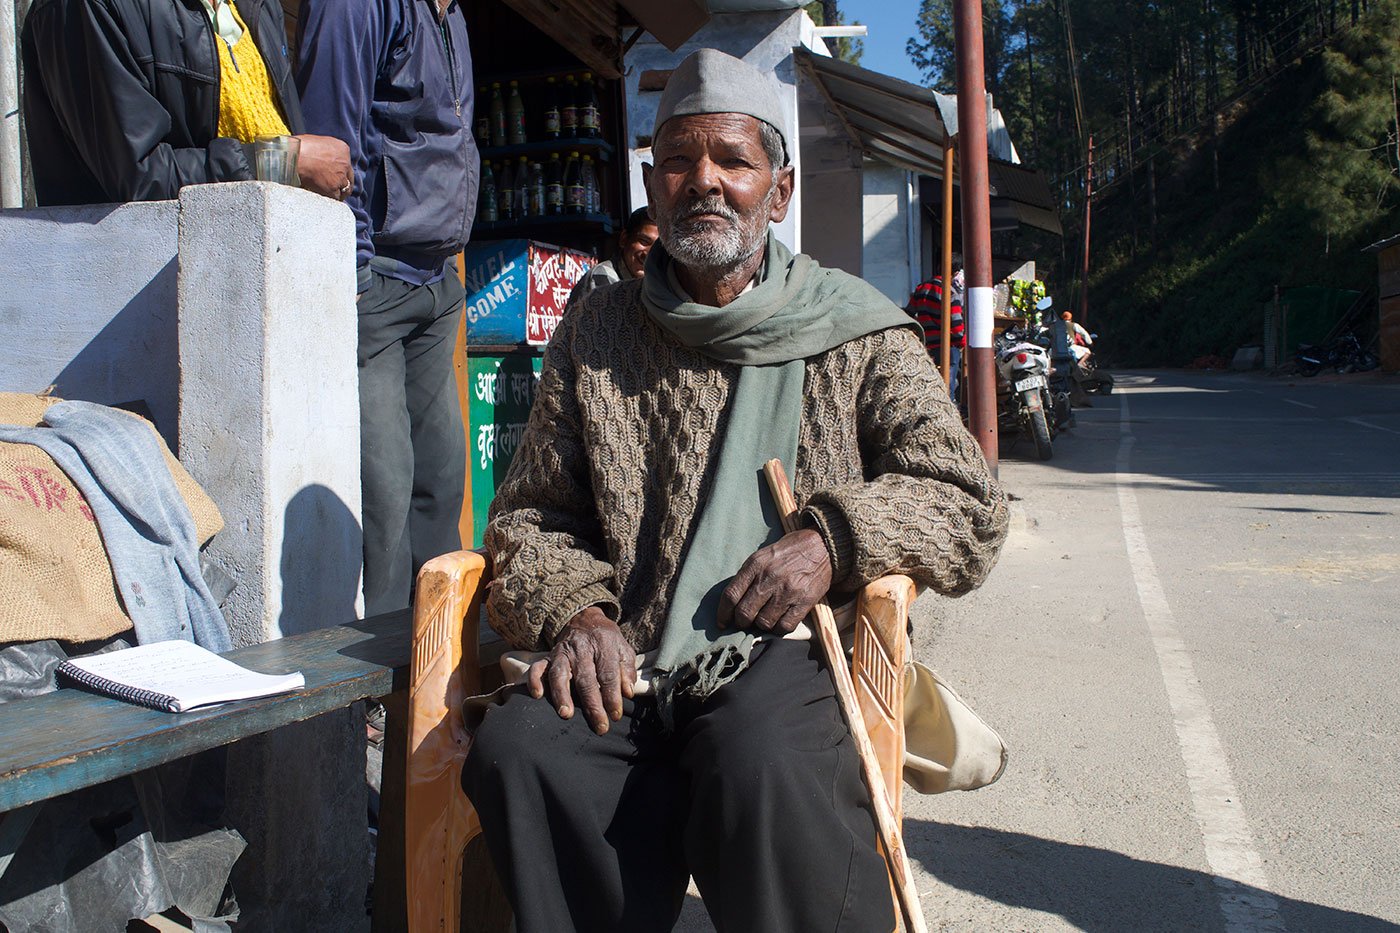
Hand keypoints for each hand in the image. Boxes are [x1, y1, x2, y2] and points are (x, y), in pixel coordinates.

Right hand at [293, 134, 351, 199]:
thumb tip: (321, 159)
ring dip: (338, 192)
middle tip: (336, 189)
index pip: (346, 163)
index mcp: (342, 148)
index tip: (335, 175)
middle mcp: (345, 162)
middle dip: (342, 183)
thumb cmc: (297, 148)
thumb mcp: (317, 143)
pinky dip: (330, 198)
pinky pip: (336, 197)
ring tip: (330, 196)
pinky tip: (325, 198)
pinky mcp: (333, 187)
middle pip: (348, 177)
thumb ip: (324, 152)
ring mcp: (340, 175)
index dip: (341, 171)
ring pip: (345, 189)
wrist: (291, 156)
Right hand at [527, 607, 636, 733]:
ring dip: (562, 695)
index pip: (608, 674)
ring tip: (566, 714)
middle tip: (599, 725)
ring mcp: (562, 652)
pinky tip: (537, 695)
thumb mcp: (623, 649)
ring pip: (559, 674)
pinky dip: (534, 680)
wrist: (583, 618)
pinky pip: (538, 667)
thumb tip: (628, 692)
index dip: (612, 696)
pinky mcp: (548, 656)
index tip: (616, 715)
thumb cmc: (606, 640)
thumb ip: (627, 670)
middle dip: (592, 704)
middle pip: (586, 679)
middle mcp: (581, 648)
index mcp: (603, 645)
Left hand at [717, 528, 831, 634]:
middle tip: (744, 622)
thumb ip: (747, 576)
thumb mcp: (762, 555)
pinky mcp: (804, 601)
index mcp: (756, 564)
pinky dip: (779, 628)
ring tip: (764, 619)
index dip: (723, 613)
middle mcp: (770, 578)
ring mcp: (788, 591)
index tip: (722, 622)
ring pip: (764, 623)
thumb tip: (732, 603)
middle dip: (741, 622)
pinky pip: (785, 626)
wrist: (821, 546)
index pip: (731, 595)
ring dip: (761, 625)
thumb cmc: (787, 552)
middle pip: (745, 613)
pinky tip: (779, 621)